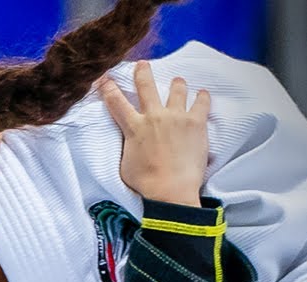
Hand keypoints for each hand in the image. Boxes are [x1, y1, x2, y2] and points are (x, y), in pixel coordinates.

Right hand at [99, 60, 210, 206]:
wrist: (171, 192)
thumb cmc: (146, 184)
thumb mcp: (125, 164)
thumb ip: (129, 146)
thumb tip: (131, 141)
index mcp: (134, 127)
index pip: (115, 101)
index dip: (107, 86)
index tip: (104, 77)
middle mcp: (153, 117)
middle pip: (146, 85)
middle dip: (143, 72)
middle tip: (143, 64)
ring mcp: (176, 117)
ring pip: (176, 89)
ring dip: (177, 84)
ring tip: (178, 81)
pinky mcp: (196, 123)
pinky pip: (201, 102)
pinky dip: (202, 97)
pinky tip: (203, 94)